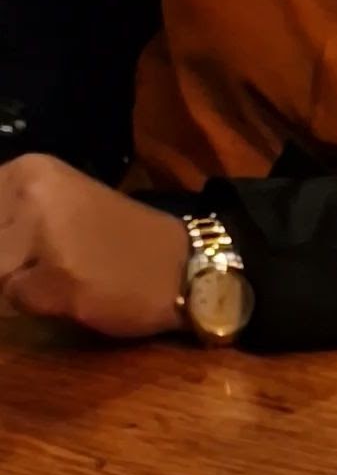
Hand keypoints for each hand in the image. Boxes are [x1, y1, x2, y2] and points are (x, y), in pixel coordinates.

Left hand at [0, 154, 188, 336]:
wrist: (181, 267)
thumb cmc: (121, 243)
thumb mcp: (58, 208)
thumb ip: (12, 219)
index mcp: (29, 169)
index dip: (1, 240)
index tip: (19, 252)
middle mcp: (30, 190)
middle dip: (6, 262)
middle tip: (48, 268)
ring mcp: (44, 232)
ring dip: (18, 284)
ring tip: (60, 278)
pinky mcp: (59, 276)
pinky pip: (16, 300)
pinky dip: (38, 305)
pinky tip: (74, 294)